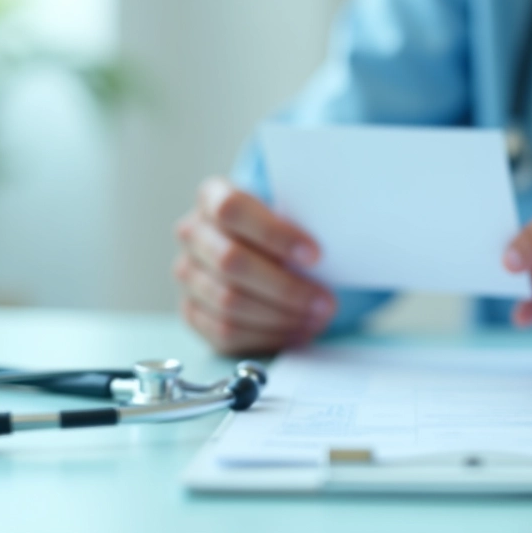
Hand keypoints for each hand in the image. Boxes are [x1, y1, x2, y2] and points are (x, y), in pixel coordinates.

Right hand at [173, 177, 335, 354]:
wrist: (267, 252)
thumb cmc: (284, 230)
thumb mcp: (295, 213)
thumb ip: (305, 218)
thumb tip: (343, 235)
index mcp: (212, 197)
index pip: (232, 209)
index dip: (275, 234)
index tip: (316, 255)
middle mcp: (193, 233)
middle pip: (231, 261)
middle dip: (286, 287)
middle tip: (326, 301)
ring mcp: (188, 274)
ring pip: (229, 301)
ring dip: (281, 315)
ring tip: (316, 318)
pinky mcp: (193, 311)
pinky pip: (226, 331)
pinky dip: (267, 335)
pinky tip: (296, 331)